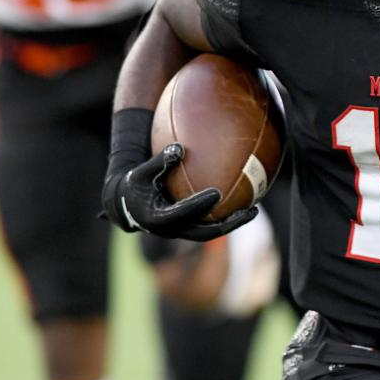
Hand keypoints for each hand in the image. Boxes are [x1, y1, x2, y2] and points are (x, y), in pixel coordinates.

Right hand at [106, 143, 257, 240]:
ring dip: (232, 223)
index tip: (217, 193)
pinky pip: (209, 226)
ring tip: (253, 210)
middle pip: (204, 233)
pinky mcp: (186, 229)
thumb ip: (159, 161)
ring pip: (210, 233)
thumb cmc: (135, 184)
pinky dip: (225, 217)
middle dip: (228, 224)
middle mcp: (171, 230)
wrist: (126, 206)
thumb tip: (179, 147)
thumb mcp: (141, 172)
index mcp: (157, 218)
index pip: (182, 213)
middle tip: (249, 211)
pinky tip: (243, 204)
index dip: (199, 205)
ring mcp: (181, 232)